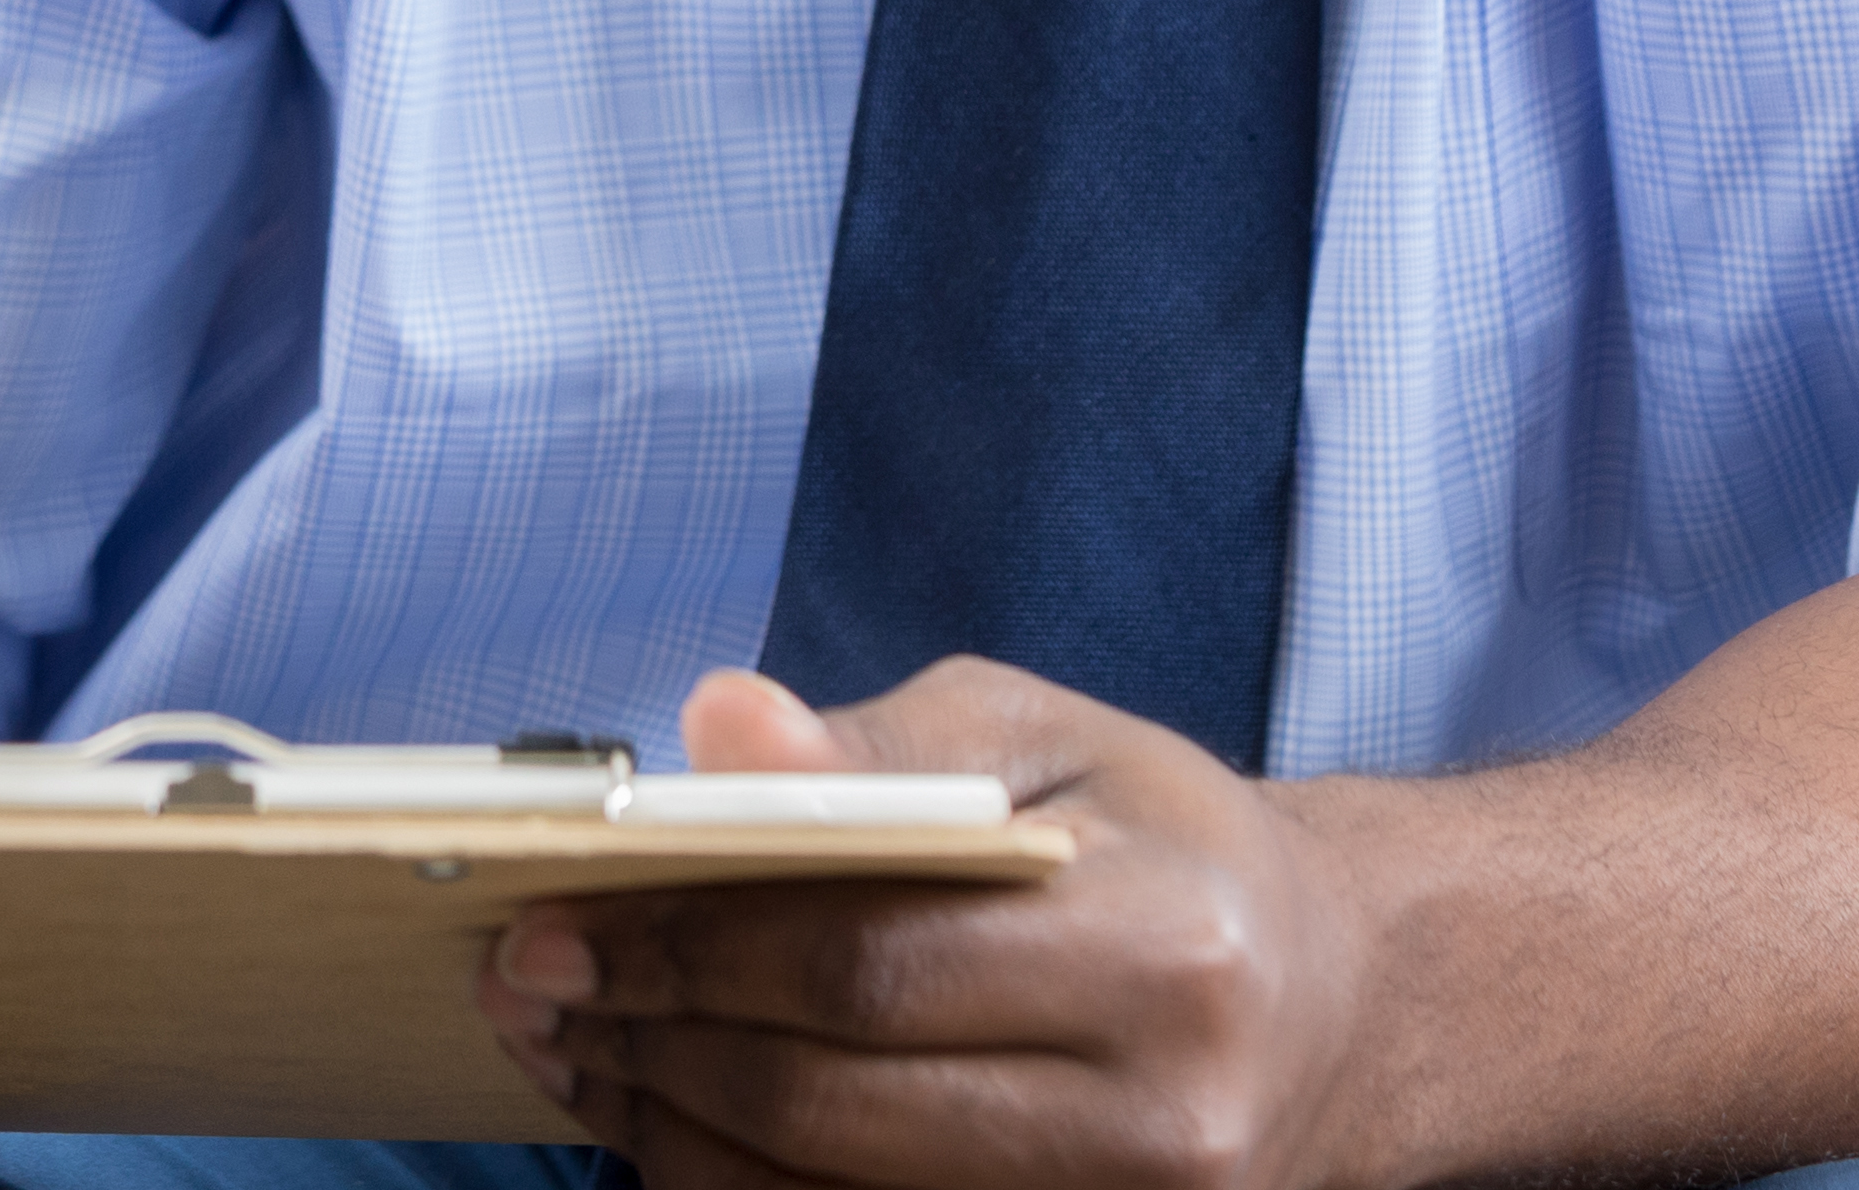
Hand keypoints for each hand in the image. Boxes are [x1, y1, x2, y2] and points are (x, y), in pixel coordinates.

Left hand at [482, 663, 1382, 1189]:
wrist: (1329, 1008)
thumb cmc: (1163, 846)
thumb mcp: (1046, 739)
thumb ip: (876, 744)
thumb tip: (717, 723)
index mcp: (1164, 949)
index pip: (874, 967)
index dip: (692, 952)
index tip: (557, 926)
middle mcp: (1165, 1121)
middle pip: (839, 1107)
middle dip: (655, 1047)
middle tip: (528, 993)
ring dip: (673, 1135)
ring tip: (575, 1060)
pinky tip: (669, 1125)